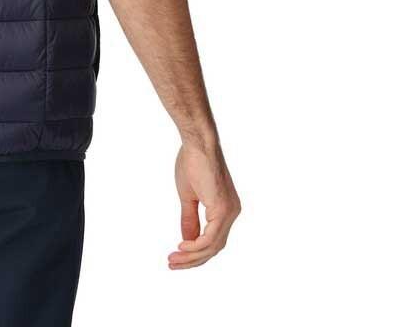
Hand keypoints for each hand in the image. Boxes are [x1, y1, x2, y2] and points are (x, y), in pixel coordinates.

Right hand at [168, 137, 240, 269]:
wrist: (198, 143)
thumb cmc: (192, 162)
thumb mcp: (188, 196)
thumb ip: (190, 219)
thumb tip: (186, 239)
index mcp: (225, 209)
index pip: (213, 240)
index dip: (195, 251)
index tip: (177, 255)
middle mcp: (232, 213)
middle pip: (214, 247)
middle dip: (193, 258)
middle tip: (172, 263)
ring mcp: (230, 212)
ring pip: (213, 245)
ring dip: (192, 255)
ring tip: (174, 259)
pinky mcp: (223, 209)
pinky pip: (212, 237)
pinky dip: (197, 245)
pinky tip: (183, 247)